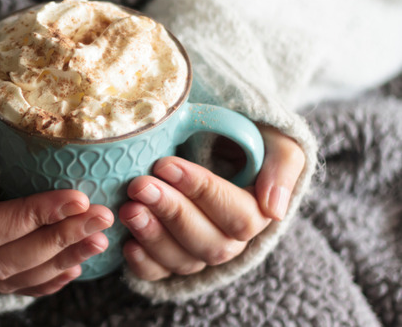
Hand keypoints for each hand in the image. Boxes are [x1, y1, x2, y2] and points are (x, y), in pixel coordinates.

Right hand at [0, 149, 113, 295]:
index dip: (36, 216)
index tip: (78, 198)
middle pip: (9, 257)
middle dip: (61, 239)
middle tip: (102, 218)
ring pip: (18, 276)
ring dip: (64, 260)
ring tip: (101, 239)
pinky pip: (18, 287)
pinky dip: (49, 282)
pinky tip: (77, 266)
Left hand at [120, 126, 304, 280]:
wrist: (210, 137)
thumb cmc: (240, 135)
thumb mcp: (275, 137)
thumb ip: (283, 164)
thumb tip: (274, 210)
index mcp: (258, 211)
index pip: (237, 215)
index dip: (201, 191)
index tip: (165, 164)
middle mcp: (230, 239)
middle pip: (209, 243)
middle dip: (172, 213)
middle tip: (140, 185)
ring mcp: (198, 250)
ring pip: (183, 260)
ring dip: (154, 236)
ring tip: (128, 209)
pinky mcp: (169, 257)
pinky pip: (159, 273)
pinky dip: (143, 263)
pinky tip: (127, 243)